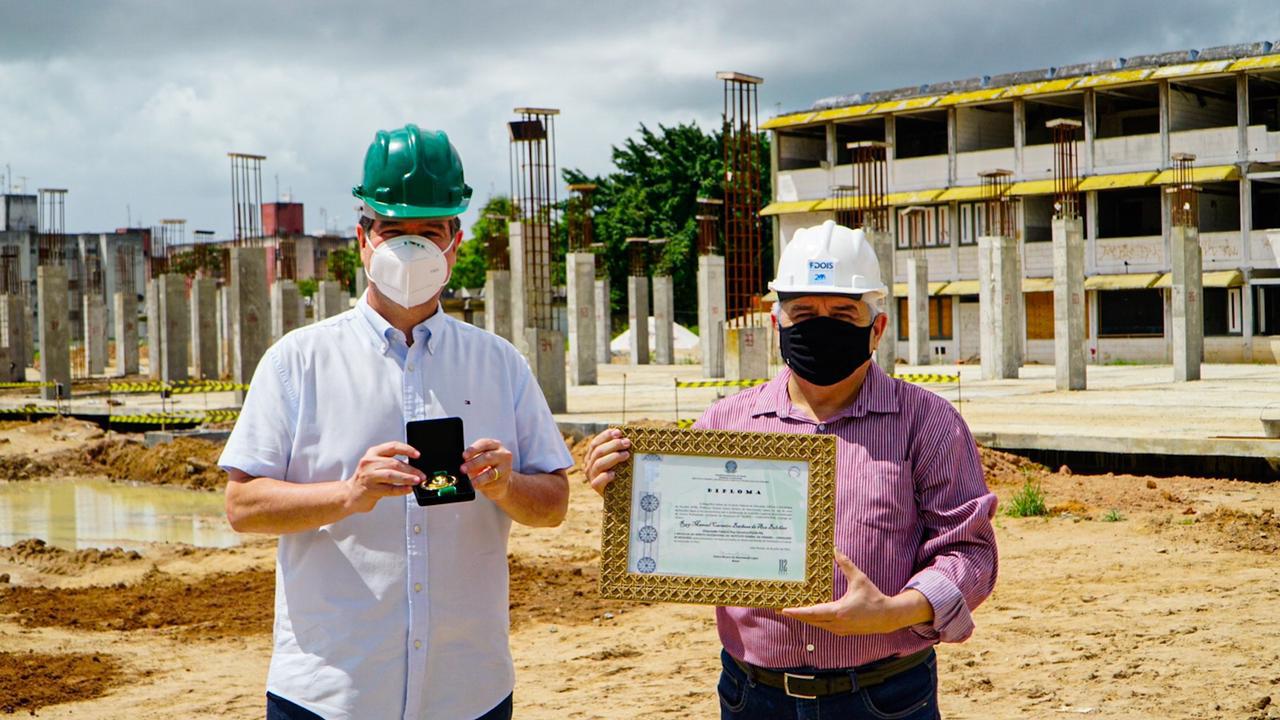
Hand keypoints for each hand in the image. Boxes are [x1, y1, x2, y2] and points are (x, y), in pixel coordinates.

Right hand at [345, 441, 425, 513]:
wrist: (350, 494)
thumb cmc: (367, 479)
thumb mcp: (376, 464)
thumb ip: (391, 462)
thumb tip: (414, 467)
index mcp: (373, 453)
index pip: (392, 447)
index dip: (407, 449)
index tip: (417, 455)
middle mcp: (369, 463)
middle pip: (394, 463)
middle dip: (411, 469)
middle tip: (421, 474)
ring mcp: (369, 476)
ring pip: (392, 475)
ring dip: (407, 478)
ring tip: (417, 480)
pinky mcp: (370, 490)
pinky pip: (389, 489)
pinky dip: (401, 489)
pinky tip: (408, 489)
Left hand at [461, 438, 514, 502]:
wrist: (500, 479)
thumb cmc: (488, 466)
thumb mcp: (480, 458)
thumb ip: (472, 458)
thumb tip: (462, 463)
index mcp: (495, 445)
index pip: (484, 444)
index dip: (474, 449)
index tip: (464, 456)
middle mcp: (503, 454)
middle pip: (488, 457)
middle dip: (474, 463)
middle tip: (463, 469)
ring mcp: (506, 467)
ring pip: (491, 473)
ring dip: (479, 478)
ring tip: (471, 482)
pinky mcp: (505, 480)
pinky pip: (492, 483)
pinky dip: (483, 485)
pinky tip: (477, 486)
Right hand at [583, 428, 631, 495]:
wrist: (616, 494)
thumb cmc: (618, 474)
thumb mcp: (615, 460)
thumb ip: (617, 450)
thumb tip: (627, 438)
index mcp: (591, 456)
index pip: (595, 443)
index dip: (606, 436)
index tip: (618, 432)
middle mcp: (589, 465)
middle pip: (598, 451)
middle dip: (613, 445)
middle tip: (627, 443)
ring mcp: (591, 476)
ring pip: (599, 464)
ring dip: (613, 457)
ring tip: (626, 455)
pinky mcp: (596, 487)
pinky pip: (598, 481)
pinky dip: (606, 476)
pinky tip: (614, 474)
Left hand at [780, 551, 932, 635]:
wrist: (887, 617)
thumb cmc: (874, 597)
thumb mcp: (860, 579)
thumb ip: (846, 565)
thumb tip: (835, 550)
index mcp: (839, 612)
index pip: (813, 613)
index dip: (797, 612)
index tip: (784, 610)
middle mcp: (837, 624)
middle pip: (810, 620)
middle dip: (794, 615)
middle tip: (778, 608)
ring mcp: (839, 630)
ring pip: (816, 625)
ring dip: (803, 618)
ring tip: (789, 611)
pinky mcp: (842, 632)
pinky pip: (823, 626)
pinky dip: (813, 620)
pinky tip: (807, 614)